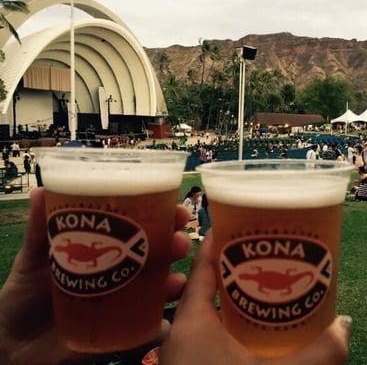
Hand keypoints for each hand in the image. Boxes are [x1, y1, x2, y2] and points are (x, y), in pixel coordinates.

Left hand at [0, 188, 191, 364]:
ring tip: (177, 281)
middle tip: (180, 242)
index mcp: (105, 247)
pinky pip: (147, 326)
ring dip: (174, 281)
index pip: (142, 225)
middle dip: (175, 245)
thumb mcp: (31, 258)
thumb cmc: (24, 294)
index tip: (179, 211)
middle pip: (157, 253)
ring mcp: (123, 300)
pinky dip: (161, 324)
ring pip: (158, 287)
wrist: (13, 345)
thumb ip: (39, 228)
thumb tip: (38, 191)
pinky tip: (164, 322)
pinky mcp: (119, 330)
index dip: (164, 215)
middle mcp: (120, 271)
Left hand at [160, 234, 351, 364]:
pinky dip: (231, 327)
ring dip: (234, 299)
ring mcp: (182, 357)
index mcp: (190, 324)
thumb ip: (319, 354)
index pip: (202, 266)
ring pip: (207, 314)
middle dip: (234, 268)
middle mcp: (179, 335)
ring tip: (266, 285)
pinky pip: (209, 338)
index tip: (243, 221)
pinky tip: (255, 331)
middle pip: (205, 287)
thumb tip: (346, 326)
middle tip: (267, 252)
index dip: (220, 240)